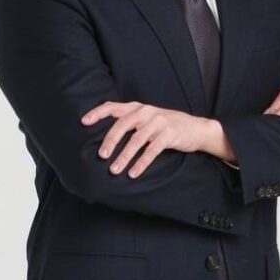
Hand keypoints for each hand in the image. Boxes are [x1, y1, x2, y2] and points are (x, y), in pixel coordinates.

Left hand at [80, 102, 207, 178]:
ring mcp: (159, 122)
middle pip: (123, 124)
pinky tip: (133, 173)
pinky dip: (141, 163)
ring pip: (136, 140)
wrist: (196, 129)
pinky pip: (152, 150)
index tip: (84, 122)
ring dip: (124, 156)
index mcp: (138, 108)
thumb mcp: (148, 119)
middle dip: (110, 140)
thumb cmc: (166, 126)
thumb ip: (130, 122)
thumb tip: (105, 136)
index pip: (113, 107)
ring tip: (114, 170)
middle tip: (101, 155)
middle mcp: (146, 112)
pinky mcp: (169, 134)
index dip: (98, 113)